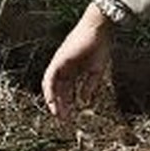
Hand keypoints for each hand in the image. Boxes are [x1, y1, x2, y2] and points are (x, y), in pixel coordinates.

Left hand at [41, 2, 113, 119]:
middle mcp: (63, 67)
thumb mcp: (95, 71)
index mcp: (72, 69)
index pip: (65, 89)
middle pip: (58, 89)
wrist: (98, 30)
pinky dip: (49, 90)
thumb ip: (89, 86)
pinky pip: (49, 77)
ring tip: (57, 114)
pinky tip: (52, 101)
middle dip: (60, 105)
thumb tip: (84, 102)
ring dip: (53, 100)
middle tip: (63, 120)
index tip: (70, 116)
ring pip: (51, 85)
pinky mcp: (58, 60)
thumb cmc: (99, 47)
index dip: (66, 102)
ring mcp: (59, 63)